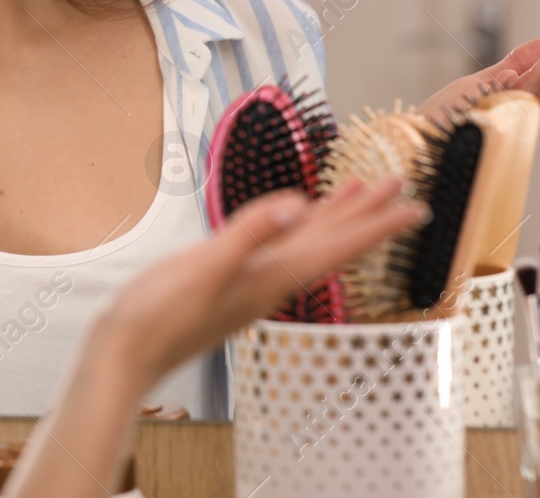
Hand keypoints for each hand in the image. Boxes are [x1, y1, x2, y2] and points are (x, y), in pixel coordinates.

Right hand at [96, 179, 425, 390]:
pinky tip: (297, 220)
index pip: (335, 247)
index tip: (414, 207)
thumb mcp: (202, 269)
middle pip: (330, 244)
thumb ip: (247, 235)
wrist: (125, 353)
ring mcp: (251, 283)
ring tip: (359, 191)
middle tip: (402, 186)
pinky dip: (297, 230)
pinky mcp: (231, 282)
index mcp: (269, 277)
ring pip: (306, 245)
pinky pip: (279, 250)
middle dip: (367, 215)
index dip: (375, 225)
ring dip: (336, 218)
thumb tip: (295, 205)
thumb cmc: (156, 316)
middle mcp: (269, 282)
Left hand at [417, 34, 539, 122]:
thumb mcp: (488, 79)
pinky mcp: (470, 116)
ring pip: (526, 95)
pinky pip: (489, 101)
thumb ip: (521, 62)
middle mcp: (512, 112)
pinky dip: (499, 88)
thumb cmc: (449, 113)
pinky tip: (511, 71)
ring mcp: (493, 115)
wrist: (415, 137)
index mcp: (522, 105)